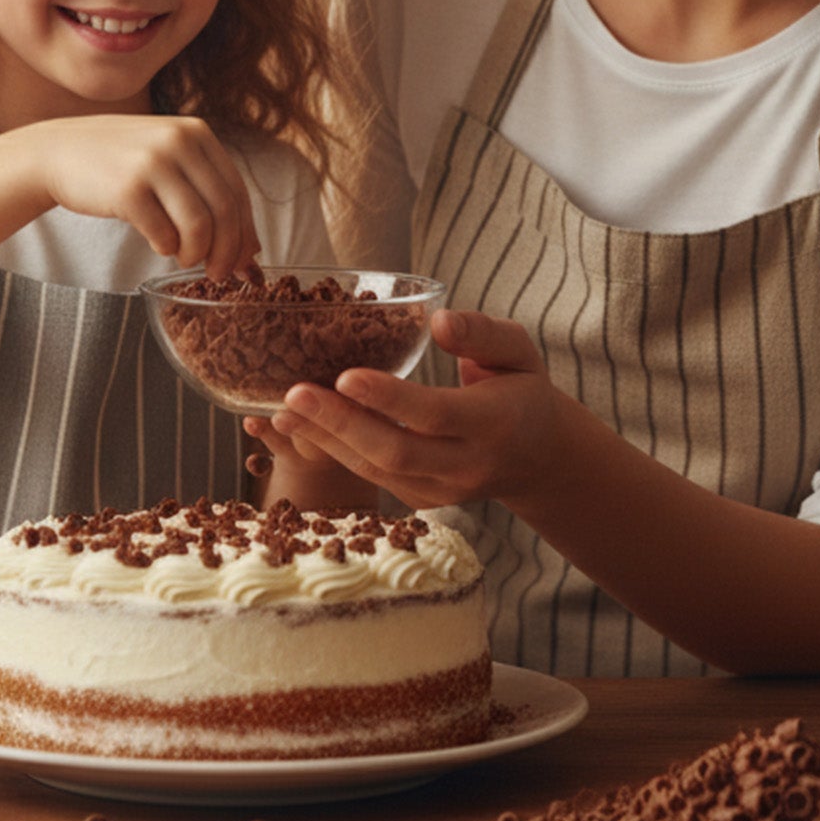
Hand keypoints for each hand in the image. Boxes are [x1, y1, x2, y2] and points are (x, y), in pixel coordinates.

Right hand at [29, 115, 260, 278]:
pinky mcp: (128, 189)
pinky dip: (166, 248)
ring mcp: (153, 163)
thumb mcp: (167, 156)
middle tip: (219, 275)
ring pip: (199, 226)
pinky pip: (164, 234)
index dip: (245, 232)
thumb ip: (204, 188)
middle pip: (224, 211)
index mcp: (197, 133)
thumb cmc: (118, 163)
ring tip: (184, 259)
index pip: (237, 191)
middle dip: (227, 252)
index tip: (245, 261)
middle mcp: (179, 142)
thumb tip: (250, 250)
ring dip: (195, 254)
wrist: (56, 152)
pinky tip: (158, 244)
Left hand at [263, 309, 562, 511]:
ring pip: (374, 471)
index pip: (435, 415)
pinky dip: (334, 452)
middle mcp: (465, 465)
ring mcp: (440, 491)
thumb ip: (483, 333)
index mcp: (493, 424)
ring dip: (325, 440)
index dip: (389, 398)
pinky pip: (371, 478)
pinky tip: (302, 426)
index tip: (345, 376)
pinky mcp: (420, 499)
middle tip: (294, 393)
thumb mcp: (520, 351)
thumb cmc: (522, 389)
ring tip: (282, 409)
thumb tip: (437, 321)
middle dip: (340, 423)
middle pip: (395, 451)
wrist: (537, 458)